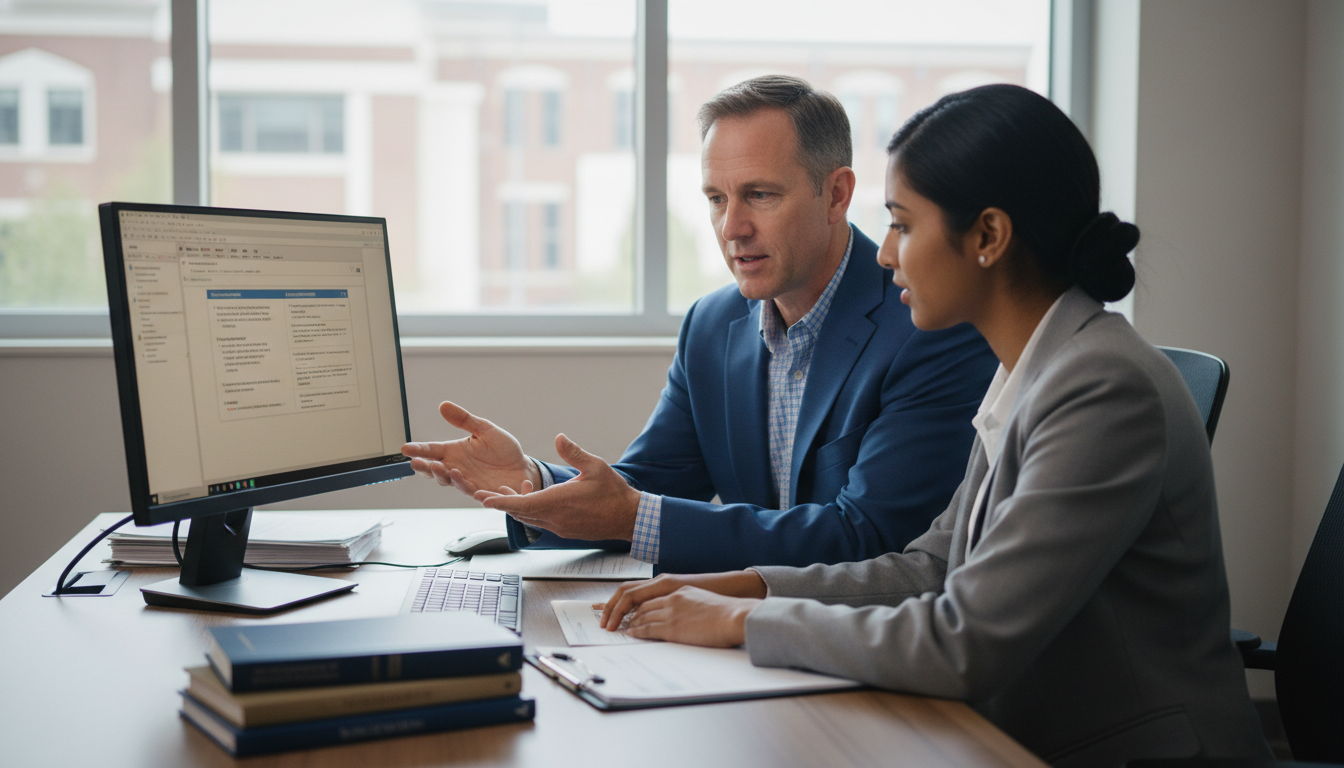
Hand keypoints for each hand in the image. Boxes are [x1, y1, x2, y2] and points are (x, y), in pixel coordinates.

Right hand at [401, 402, 539, 500]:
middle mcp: (457, 468)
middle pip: (435, 470)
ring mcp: (468, 482)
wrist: (523, 468)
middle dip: (425, 468)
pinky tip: (465, 482)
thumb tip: (444, 405)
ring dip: (445, 476)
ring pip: (451, 482)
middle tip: (417, 463)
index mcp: (454, 452)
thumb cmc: (502, 449)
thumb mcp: (485, 430)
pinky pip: (474, 492)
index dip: (418, 450)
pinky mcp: (483, 493)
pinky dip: (468, 488)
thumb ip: (465, 420)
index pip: (432, 450)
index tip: (405, 448)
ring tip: (442, 468)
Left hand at [475, 434, 639, 540]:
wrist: (629, 518)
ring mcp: (560, 527)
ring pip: (530, 519)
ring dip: (518, 506)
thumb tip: (559, 437)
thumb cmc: (614, 493)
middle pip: (520, 513)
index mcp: (558, 502)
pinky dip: (532, 511)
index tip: (484, 499)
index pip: (521, 505)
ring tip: (512, 490)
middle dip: (503, 503)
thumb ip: (574, 452)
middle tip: (486, 494)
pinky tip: (536, 497)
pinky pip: (541, 522)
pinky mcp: (566, 531)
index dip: (501, 502)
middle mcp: (555, 518)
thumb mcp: (595, 466)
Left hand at [625, 586, 761, 646]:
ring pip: (642, 616)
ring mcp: (671, 612)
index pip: (653, 596)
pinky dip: (636, 631)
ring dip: (630, 622)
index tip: (632, 610)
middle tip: (619, 619)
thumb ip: (692, 606)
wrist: (734, 617)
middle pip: (642, 604)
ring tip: (621, 628)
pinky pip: (647, 628)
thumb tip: (689, 617)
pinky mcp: (672, 627)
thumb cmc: (726, 613)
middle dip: (628, 612)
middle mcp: (672, 598)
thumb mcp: (705, 602)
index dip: (639, 604)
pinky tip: (631, 633)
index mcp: (681, 590)